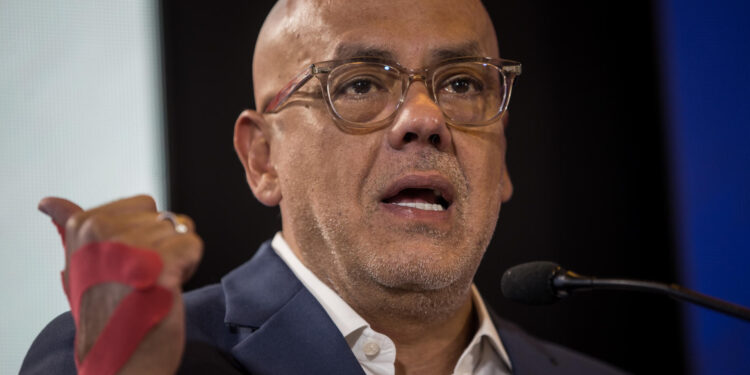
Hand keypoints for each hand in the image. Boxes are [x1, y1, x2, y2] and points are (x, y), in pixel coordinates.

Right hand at [39, 195, 202, 373]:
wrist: (122, 359)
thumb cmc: (105, 313)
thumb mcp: (80, 266)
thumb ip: (70, 228)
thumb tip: (48, 202)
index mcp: (84, 225)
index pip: (143, 204)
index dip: (145, 235)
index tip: (126, 265)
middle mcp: (104, 229)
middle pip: (164, 217)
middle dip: (164, 245)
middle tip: (141, 279)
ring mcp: (132, 245)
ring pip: (181, 229)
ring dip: (177, 258)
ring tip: (153, 286)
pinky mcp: (160, 262)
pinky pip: (193, 244)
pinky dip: (189, 267)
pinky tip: (167, 288)